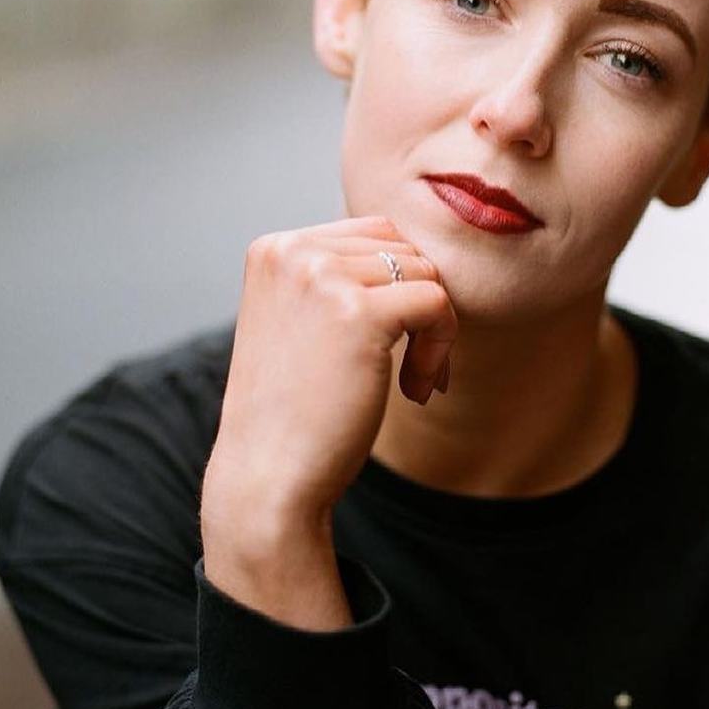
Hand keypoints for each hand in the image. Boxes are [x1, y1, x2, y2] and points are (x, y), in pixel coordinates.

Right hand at [203, 215, 455, 541]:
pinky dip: (441, 348)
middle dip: (418, 303)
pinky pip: (437, 303)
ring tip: (412, 381)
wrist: (267, 476)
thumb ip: (337, 278)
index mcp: (274, 249)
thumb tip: (415, 254)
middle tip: (411, 366)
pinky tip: (418, 389)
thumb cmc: (291, 410)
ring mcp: (323, 277)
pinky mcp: (359, 312)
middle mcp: (292, 251)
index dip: (397, 283)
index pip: (370, 232)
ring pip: (425, 272)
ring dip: (434, 329)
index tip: (393, 340)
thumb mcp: (300, 322)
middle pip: (401, 246)